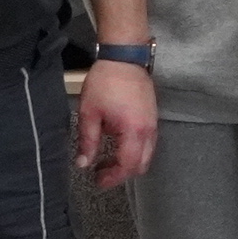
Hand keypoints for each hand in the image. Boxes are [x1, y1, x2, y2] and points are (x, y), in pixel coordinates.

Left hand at [75, 59, 157, 186]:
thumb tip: (83, 164)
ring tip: (107, 159)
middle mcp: (148, 131)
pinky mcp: (153, 117)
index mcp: (133, 131)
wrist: (125, 57)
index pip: (127, 165)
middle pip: (141, 165)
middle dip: (122, 173)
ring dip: (129, 162)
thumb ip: (88, 141)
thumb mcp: (90, 113)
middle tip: (101, 171)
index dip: (113, 177)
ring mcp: (154, 124)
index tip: (97, 180)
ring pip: (147, 155)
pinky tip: (118, 143)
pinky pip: (149, 143)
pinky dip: (135, 151)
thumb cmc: (105, 83)